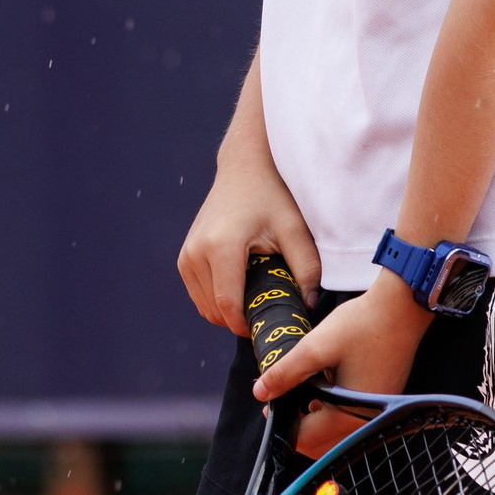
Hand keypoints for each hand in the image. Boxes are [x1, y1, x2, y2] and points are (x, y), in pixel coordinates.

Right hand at [176, 153, 320, 336]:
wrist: (245, 168)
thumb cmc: (273, 196)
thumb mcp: (295, 229)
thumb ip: (307, 269)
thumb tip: (309, 306)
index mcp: (222, 246)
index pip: (228, 305)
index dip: (247, 326)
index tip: (269, 326)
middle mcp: (197, 252)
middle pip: (215, 310)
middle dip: (241, 319)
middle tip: (269, 309)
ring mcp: (187, 254)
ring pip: (205, 307)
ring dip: (228, 312)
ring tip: (257, 295)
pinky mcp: (184, 256)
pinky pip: (199, 295)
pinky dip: (218, 300)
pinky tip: (242, 287)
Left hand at [253, 275, 433, 454]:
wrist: (403, 307)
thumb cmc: (363, 326)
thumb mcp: (316, 347)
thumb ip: (286, 373)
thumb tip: (260, 393)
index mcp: (348, 415)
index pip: (306, 438)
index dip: (282, 425)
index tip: (269, 406)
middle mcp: (365, 421)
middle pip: (322, 441)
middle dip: (299, 425)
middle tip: (283, 400)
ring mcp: (376, 412)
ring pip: (336, 431)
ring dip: (315, 419)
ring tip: (301, 390)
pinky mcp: (381, 399)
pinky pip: (351, 417)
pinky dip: (333, 410)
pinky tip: (325, 386)